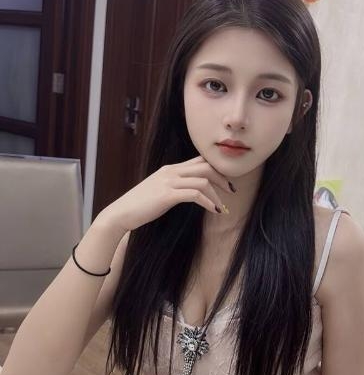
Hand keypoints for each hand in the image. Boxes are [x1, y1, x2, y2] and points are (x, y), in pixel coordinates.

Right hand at [98, 156, 233, 235]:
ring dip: (217, 194)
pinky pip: (195, 194)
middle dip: (222, 178)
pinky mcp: (167, 195)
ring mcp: (169, 182)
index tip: (225, 182)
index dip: (216, 169)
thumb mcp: (159, 191)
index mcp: (170, 169)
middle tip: (232, 191)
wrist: (121, 213)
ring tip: (223, 207)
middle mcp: (171, 171)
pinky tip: (214, 211)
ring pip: (203, 180)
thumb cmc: (140, 206)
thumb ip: (174, 187)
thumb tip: (191, 192)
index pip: (199, 160)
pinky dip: (208, 202)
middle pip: (205, 166)